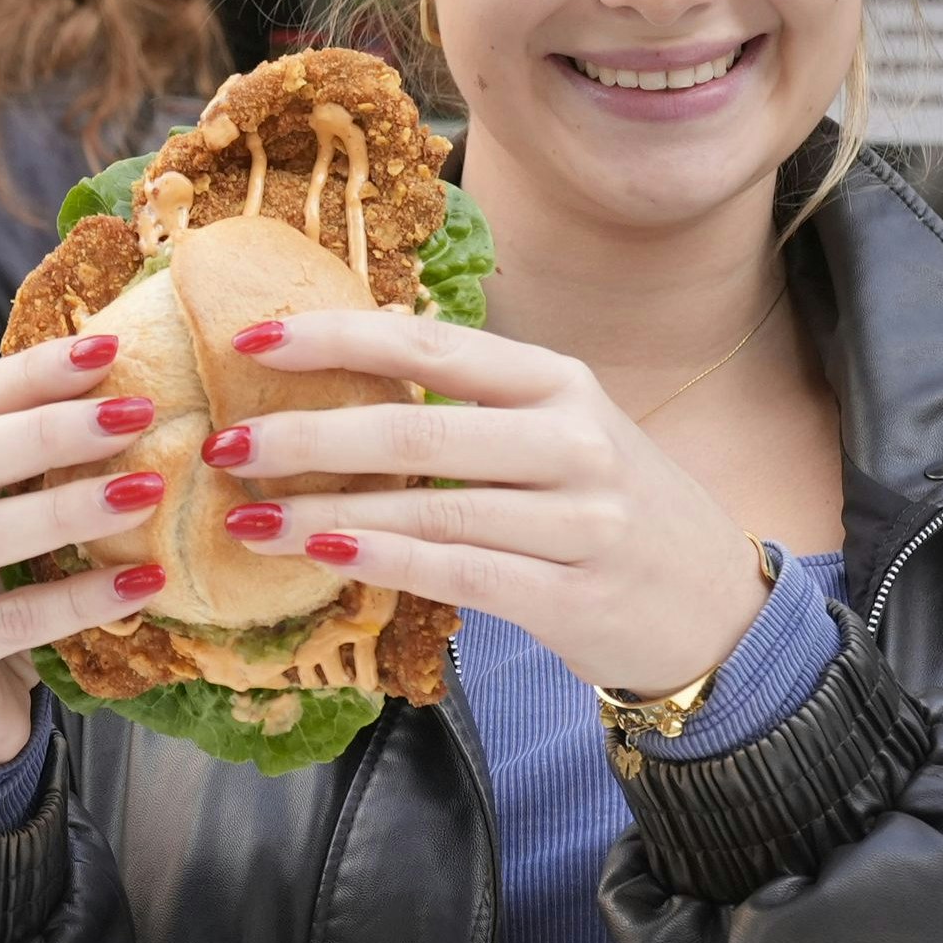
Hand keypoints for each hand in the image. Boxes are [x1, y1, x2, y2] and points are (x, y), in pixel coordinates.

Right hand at [0, 331, 177, 770]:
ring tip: (146, 492)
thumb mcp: (7, 521)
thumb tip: (132, 387)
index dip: (34, 374)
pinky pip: (3, 622)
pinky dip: (75, 600)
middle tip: (135, 414)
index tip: (108, 348)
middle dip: (51, 431)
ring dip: (65, 510)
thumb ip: (38, 466)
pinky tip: (139, 585)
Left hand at [198, 312, 773, 696]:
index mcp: (559, 381)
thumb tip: (341, 368)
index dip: (337, 338)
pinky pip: (458, 575)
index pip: (432, 347)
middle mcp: (575, 441)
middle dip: (308, 436)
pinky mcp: (573, 598)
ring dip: (324, 511)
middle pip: (418, 430)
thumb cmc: (609, 505)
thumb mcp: (559, 428)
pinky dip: (385, 562)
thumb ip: (473, 400)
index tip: (252, 340)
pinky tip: (325, 555)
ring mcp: (581, 522)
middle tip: (226, 443)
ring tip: (247, 514)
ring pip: (430, 509)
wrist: (716, 605)